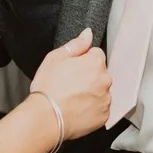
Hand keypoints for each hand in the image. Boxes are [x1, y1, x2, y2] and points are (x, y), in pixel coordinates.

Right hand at [28, 29, 110, 147]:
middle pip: (99, 73)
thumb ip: (76, 44)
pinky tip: (77, 109)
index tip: (71, 69)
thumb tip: (88, 33)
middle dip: (88, 76)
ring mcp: (106, 100)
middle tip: (69, 84)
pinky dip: (91, 109)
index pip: (96, 54)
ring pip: (100, 91)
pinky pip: (100, 109)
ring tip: (72, 98)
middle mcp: (105, 80)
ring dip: (91, 93)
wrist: (46, 118)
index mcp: (95, 63)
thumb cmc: (48, 88)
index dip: (82, 60)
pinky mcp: (103, 116)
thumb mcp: (56, 57)